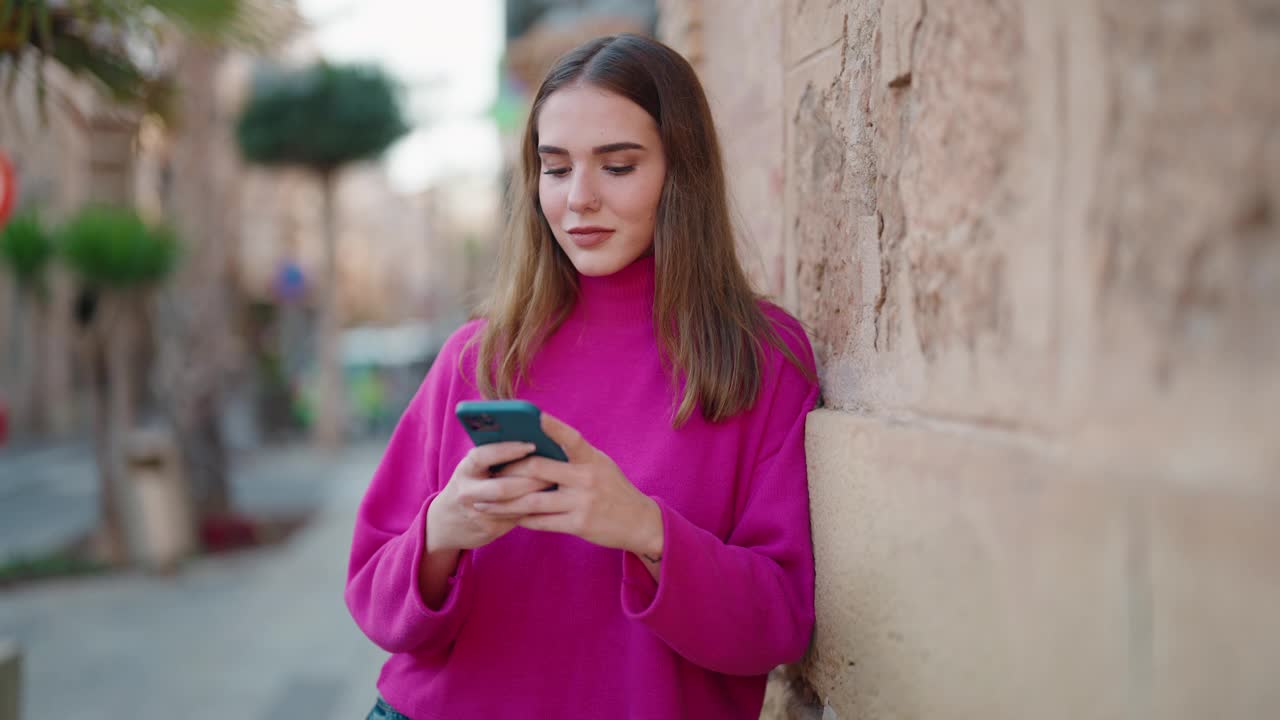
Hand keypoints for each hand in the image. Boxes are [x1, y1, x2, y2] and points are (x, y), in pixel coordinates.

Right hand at [427, 441, 554, 552]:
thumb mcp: (474, 469)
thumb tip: (532, 441)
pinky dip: (536, 508)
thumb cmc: (471, 485)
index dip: (507, 450)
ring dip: (537, 495)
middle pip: (502, 487)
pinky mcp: (490, 529)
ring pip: (513, 506)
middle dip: (530, 480)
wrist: (447, 523)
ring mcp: (478, 513)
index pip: (482, 456)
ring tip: (557, 484)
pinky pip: (518, 518)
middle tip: (554, 471)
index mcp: (465, 470)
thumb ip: (494, 458)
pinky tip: (551, 501)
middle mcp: (467, 492)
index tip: (531, 445)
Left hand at [473, 413, 663, 561]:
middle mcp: (588, 478)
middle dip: (510, 470)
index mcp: (592, 458)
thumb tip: (536, 447)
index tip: (533, 415)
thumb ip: (573, 456)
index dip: (552, 426)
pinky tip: (508, 517)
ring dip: (505, 502)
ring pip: (533, 500)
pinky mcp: (579, 525)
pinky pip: (542, 522)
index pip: (571, 437)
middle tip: (489, 472)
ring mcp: (583, 502)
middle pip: (539, 468)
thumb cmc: (613, 488)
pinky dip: (522, 519)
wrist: (639, 522)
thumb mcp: (600, 465)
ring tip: (485, 501)